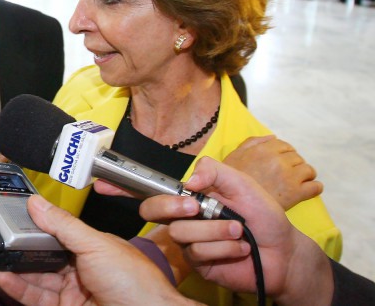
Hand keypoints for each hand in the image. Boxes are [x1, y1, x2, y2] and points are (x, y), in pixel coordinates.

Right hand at [0, 195, 196, 305]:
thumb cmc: (136, 284)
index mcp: (93, 248)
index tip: (17, 216)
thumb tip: (38, 204)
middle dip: (23, 248)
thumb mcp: (96, 244)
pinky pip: (36, 298)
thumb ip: (64, 225)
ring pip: (37, 278)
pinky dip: (19, 288)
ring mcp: (73, 292)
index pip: (59, 232)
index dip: (38, 226)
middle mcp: (82, 269)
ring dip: (17, 268)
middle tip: (2, 237)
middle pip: (45, 256)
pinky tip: (6, 277)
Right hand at [138, 157, 332, 305]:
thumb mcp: (242, 184)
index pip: (158, 194)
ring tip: (238, 231)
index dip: (161, 195)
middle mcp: (185, 219)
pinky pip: (197, 252)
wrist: (283, 251)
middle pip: (151, 212)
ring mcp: (189, 242)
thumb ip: (214, 171)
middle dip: (170, 208)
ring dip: (214, 230)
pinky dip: (223, 247)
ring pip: (180, 232)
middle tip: (197, 209)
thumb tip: (189, 181)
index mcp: (191, 198)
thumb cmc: (264, 216)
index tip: (189, 197)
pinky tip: (240, 248)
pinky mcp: (198, 263)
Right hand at [223, 135, 322, 208]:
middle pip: (297, 157)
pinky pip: (316, 186)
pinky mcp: (296, 193)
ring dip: (305, 175)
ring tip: (296, 183)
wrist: (234, 207)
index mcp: (264, 150)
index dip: (284, 154)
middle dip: (294, 165)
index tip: (281, 162)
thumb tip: (273, 137)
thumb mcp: (234, 156)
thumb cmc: (231, 182)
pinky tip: (307, 191)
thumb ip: (252, 142)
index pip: (285, 146)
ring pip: (309, 170)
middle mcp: (278, 160)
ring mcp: (289, 176)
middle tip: (286, 175)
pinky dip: (315, 188)